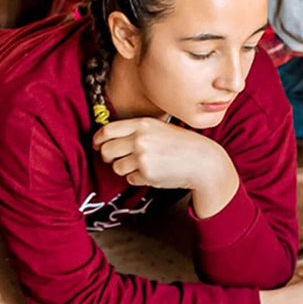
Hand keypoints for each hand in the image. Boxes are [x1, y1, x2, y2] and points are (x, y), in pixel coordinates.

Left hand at [94, 117, 235, 192]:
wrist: (203, 161)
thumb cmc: (182, 145)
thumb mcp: (159, 128)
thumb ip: (136, 131)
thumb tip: (109, 140)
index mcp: (142, 124)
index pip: (107, 131)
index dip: (98, 140)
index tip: (98, 145)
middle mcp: (140, 139)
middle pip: (107, 150)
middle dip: (108, 157)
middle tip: (115, 160)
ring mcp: (143, 157)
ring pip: (117, 167)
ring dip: (126, 169)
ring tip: (143, 166)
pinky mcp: (147, 174)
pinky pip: (130, 179)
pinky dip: (138, 178)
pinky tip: (153, 173)